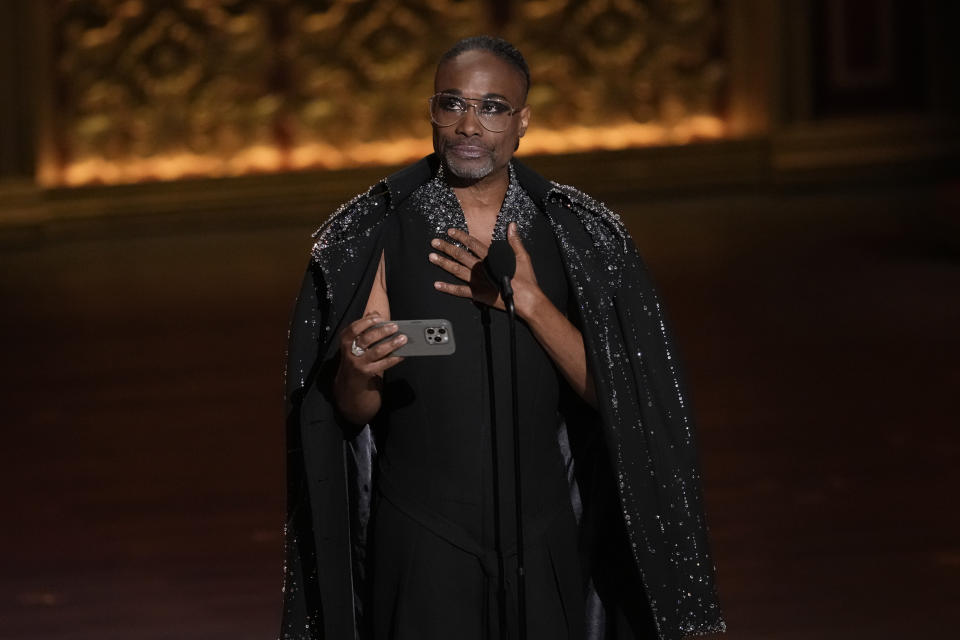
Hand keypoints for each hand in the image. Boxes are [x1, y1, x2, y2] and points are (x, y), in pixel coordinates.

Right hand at [336, 312, 405, 383]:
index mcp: (345, 340)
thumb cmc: (354, 354)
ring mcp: (358, 362)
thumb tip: (374, 313)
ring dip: (392, 344)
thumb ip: (364, 326)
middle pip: (368, 338)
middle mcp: (350, 351)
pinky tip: (401, 354)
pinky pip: (383, 364)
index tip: (380, 318)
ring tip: (402, 339)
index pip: (355, 328)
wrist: (350, 377)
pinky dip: (394, 358)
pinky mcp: (366, 372)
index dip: (368, 322)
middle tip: (395, 327)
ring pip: (377, 351)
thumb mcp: (354, 340)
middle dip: (383, 331)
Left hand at [429, 223, 543, 318]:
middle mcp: (481, 268)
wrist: (526, 299)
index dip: (460, 236)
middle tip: (435, 242)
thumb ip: (514, 240)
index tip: (450, 231)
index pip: (472, 243)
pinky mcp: (477, 294)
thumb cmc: (526, 280)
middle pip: (460, 255)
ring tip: (432, 257)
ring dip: (443, 263)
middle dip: (446, 247)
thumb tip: (511, 226)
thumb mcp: (522, 256)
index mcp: (491, 258)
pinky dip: (448, 288)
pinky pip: (459, 291)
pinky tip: (438, 284)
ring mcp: (477, 281)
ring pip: (457, 270)